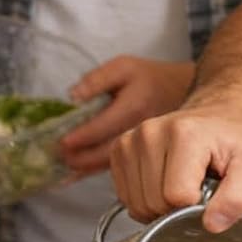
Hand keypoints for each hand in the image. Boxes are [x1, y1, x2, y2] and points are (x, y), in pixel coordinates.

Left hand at [57, 57, 195, 174]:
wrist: (182, 92)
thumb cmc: (150, 79)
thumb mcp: (123, 67)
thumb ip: (97, 80)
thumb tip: (73, 97)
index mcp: (133, 106)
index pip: (104, 126)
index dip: (82, 136)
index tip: (62, 142)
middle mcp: (140, 130)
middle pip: (108, 150)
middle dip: (81, 158)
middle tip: (59, 157)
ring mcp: (144, 145)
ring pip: (114, 163)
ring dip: (87, 168)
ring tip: (66, 168)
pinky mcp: (144, 153)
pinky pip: (119, 166)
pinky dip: (97, 171)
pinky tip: (80, 173)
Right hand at [110, 93, 241, 230]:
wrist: (222, 112)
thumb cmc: (237, 139)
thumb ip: (238, 198)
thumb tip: (211, 225)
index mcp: (184, 134)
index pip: (176, 197)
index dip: (196, 205)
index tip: (209, 190)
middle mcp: (151, 132)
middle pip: (154, 203)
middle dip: (177, 208)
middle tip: (197, 187)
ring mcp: (131, 139)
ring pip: (137, 204)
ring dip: (160, 206)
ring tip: (182, 183)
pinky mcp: (120, 148)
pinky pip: (125, 197)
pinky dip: (145, 200)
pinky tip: (164, 182)